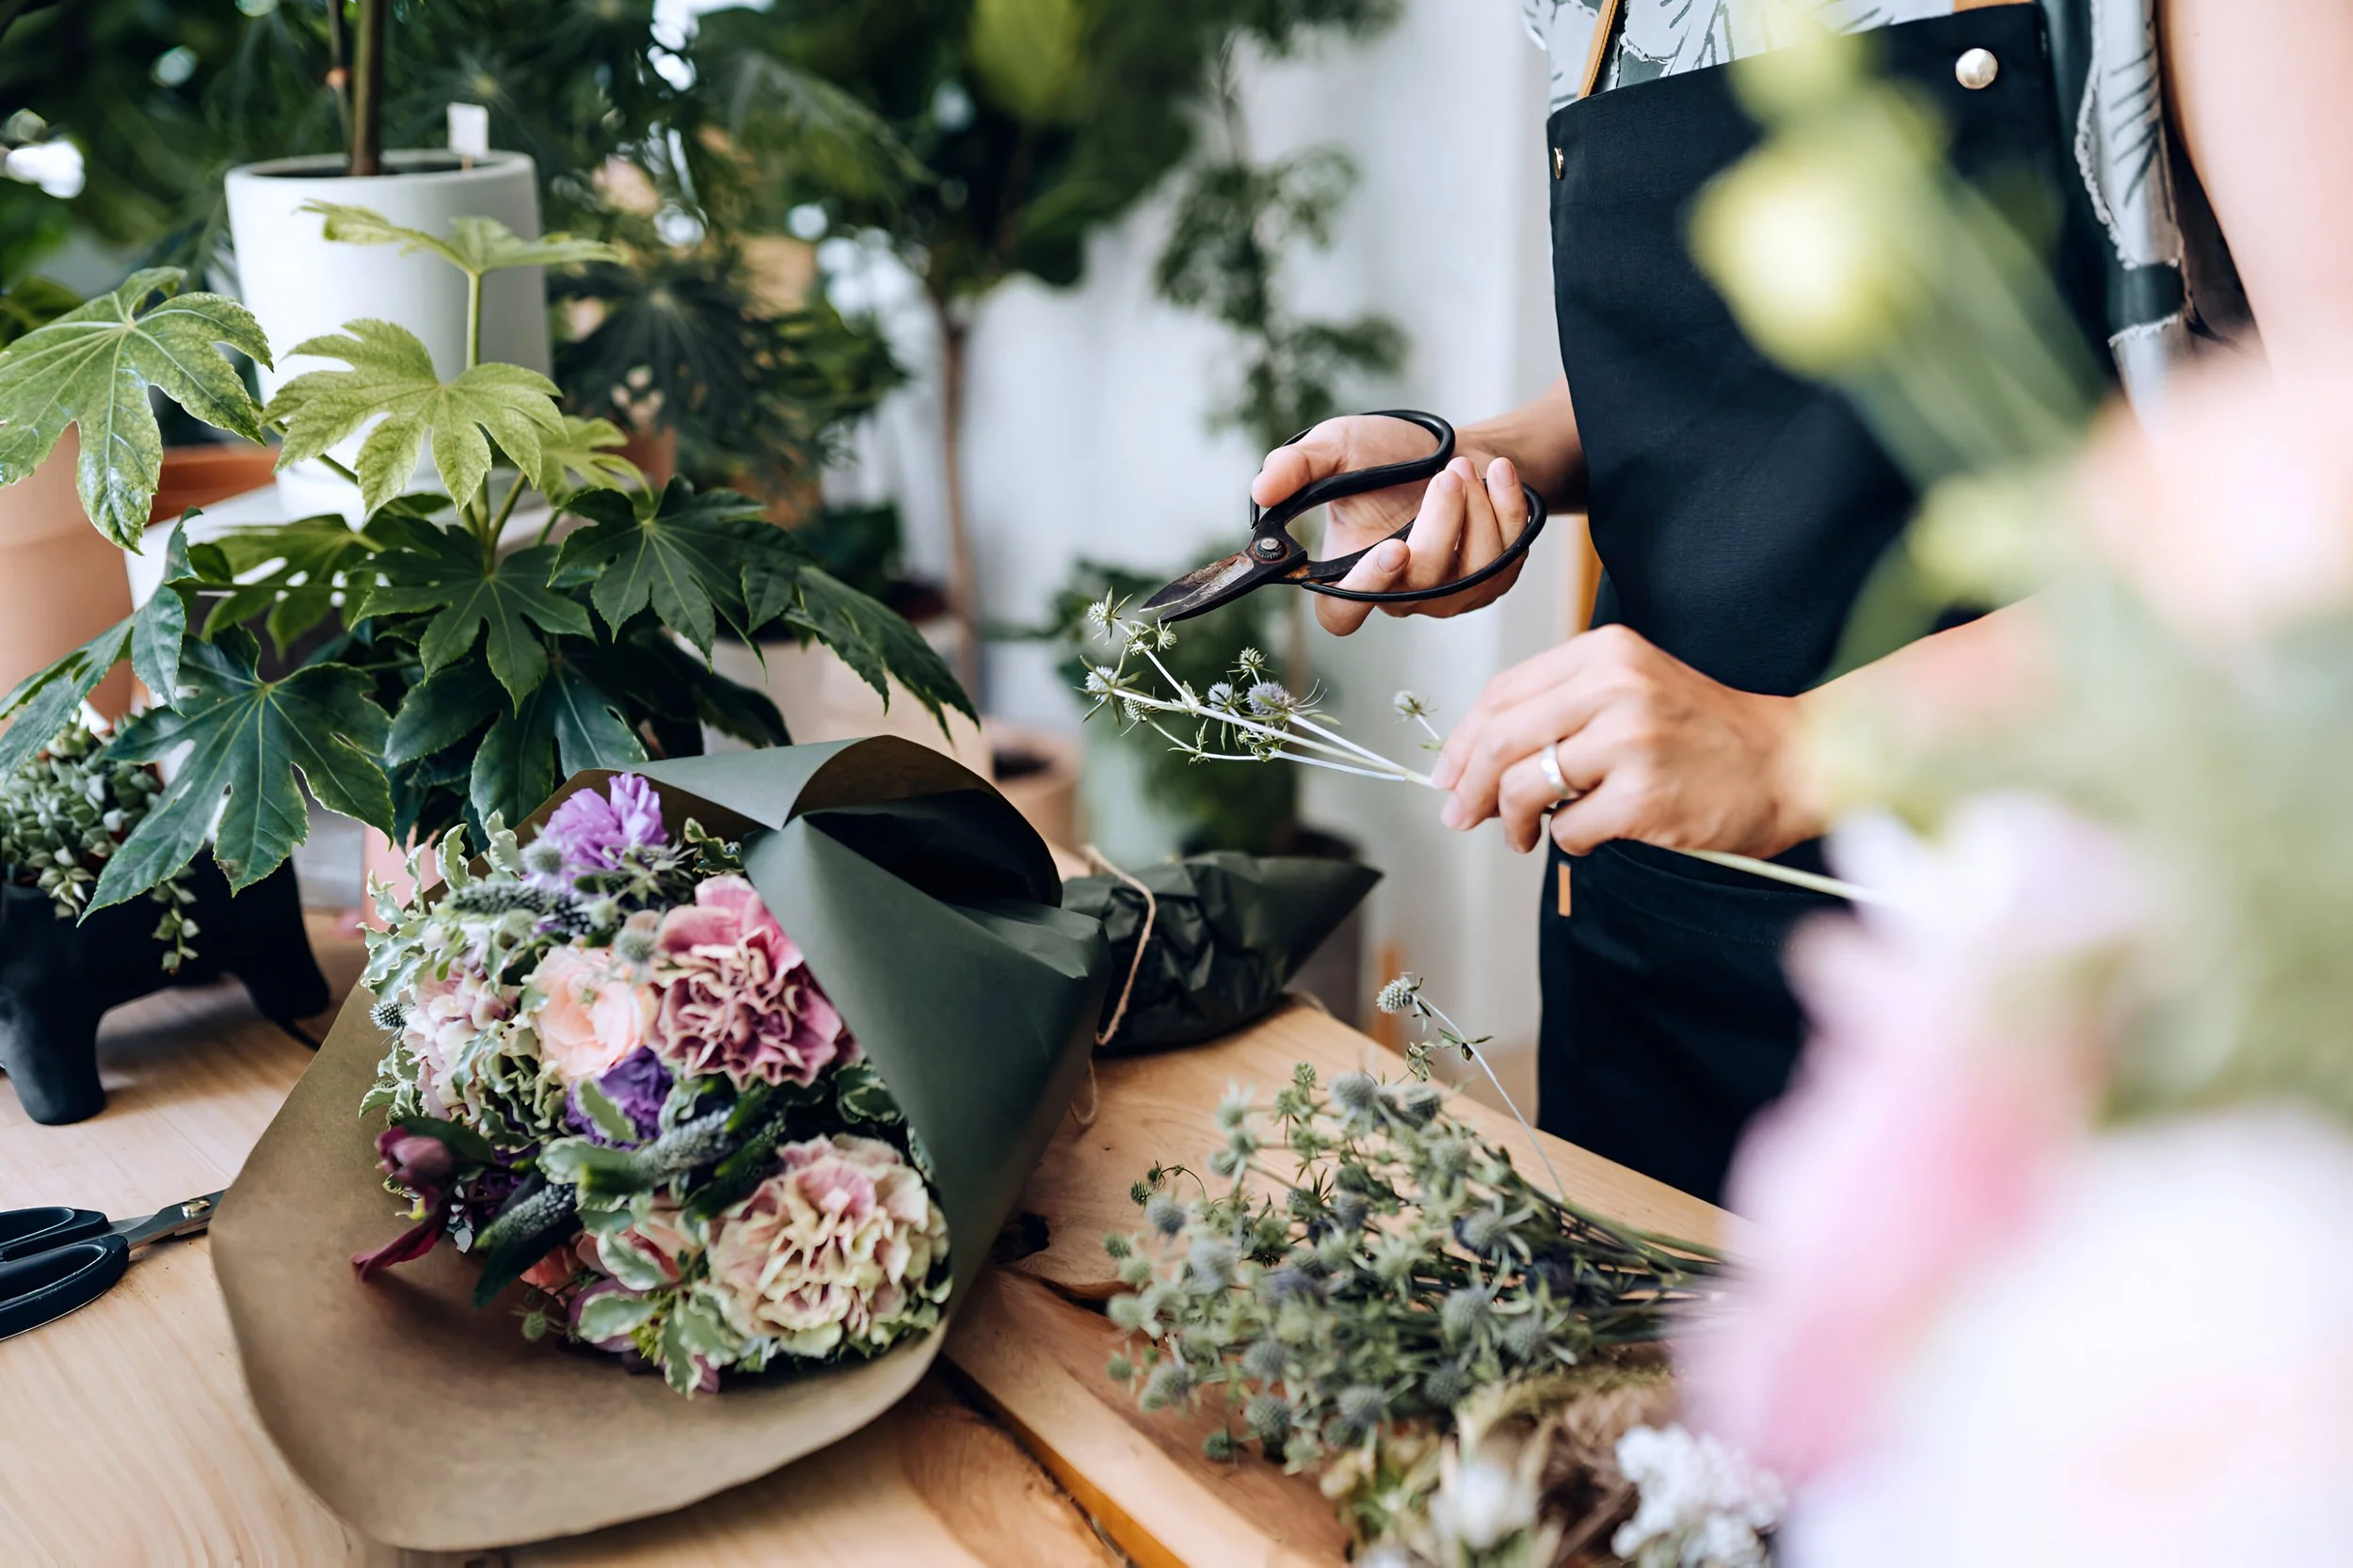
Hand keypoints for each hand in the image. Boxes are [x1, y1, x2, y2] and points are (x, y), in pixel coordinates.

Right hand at [1250, 415, 1530, 634]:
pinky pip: (1506, 561)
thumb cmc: (1384, 453)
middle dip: (1440, 526)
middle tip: (1447, 475)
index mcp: (1346, 574)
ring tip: (1464, 466)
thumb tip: (1262, 488)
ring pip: (1469, 576)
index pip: (1342, 616)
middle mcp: (1396, 594)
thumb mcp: (1334, 447)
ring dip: (1477, 513)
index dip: (1365, 594)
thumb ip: (1295, 467)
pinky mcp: (1489, 583)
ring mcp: (1446, 595)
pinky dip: (1507, 510)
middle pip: (1420, 586)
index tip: (1391, 550)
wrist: (1448, 447)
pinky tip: (1498, 473)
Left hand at [1431, 625, 1819, 859]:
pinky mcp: (1644, 796)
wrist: (1787, 762)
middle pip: (1502, 738)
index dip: (1463, 740)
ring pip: (1524, 785)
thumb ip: (1560, 710)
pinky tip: (1590, 835)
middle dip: (1468, 786)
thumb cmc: (1702, 733)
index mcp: (1604, 653)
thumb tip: (1474, 761)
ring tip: (1523, 835)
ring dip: (1511, 821)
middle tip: (1460, 816)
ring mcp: (1631, 741)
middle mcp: (1615, 687)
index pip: (1503, 692)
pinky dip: (1567, 841)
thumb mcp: (1630, 690)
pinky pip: (1569, 828)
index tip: (1447, 774)